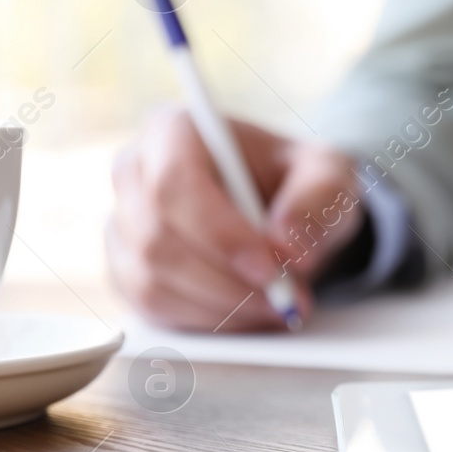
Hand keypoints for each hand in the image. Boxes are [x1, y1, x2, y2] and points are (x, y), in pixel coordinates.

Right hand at [108, 109, 364, 331]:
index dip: (220, 232)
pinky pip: (151, 307)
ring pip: (151, 279)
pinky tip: (249, 315)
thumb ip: (316, 200)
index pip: (175, 183)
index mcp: (174, 131)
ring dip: (220, 306)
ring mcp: (123, 224)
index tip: (271, 267)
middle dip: (227, 280)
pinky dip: (205, 321)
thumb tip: (286, 245)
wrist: (288, 212)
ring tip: (278, 308)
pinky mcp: (126, 270)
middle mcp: (135, 173)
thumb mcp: (329, 176)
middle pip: (158, 238)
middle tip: (286, 299)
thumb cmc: (301, 184)